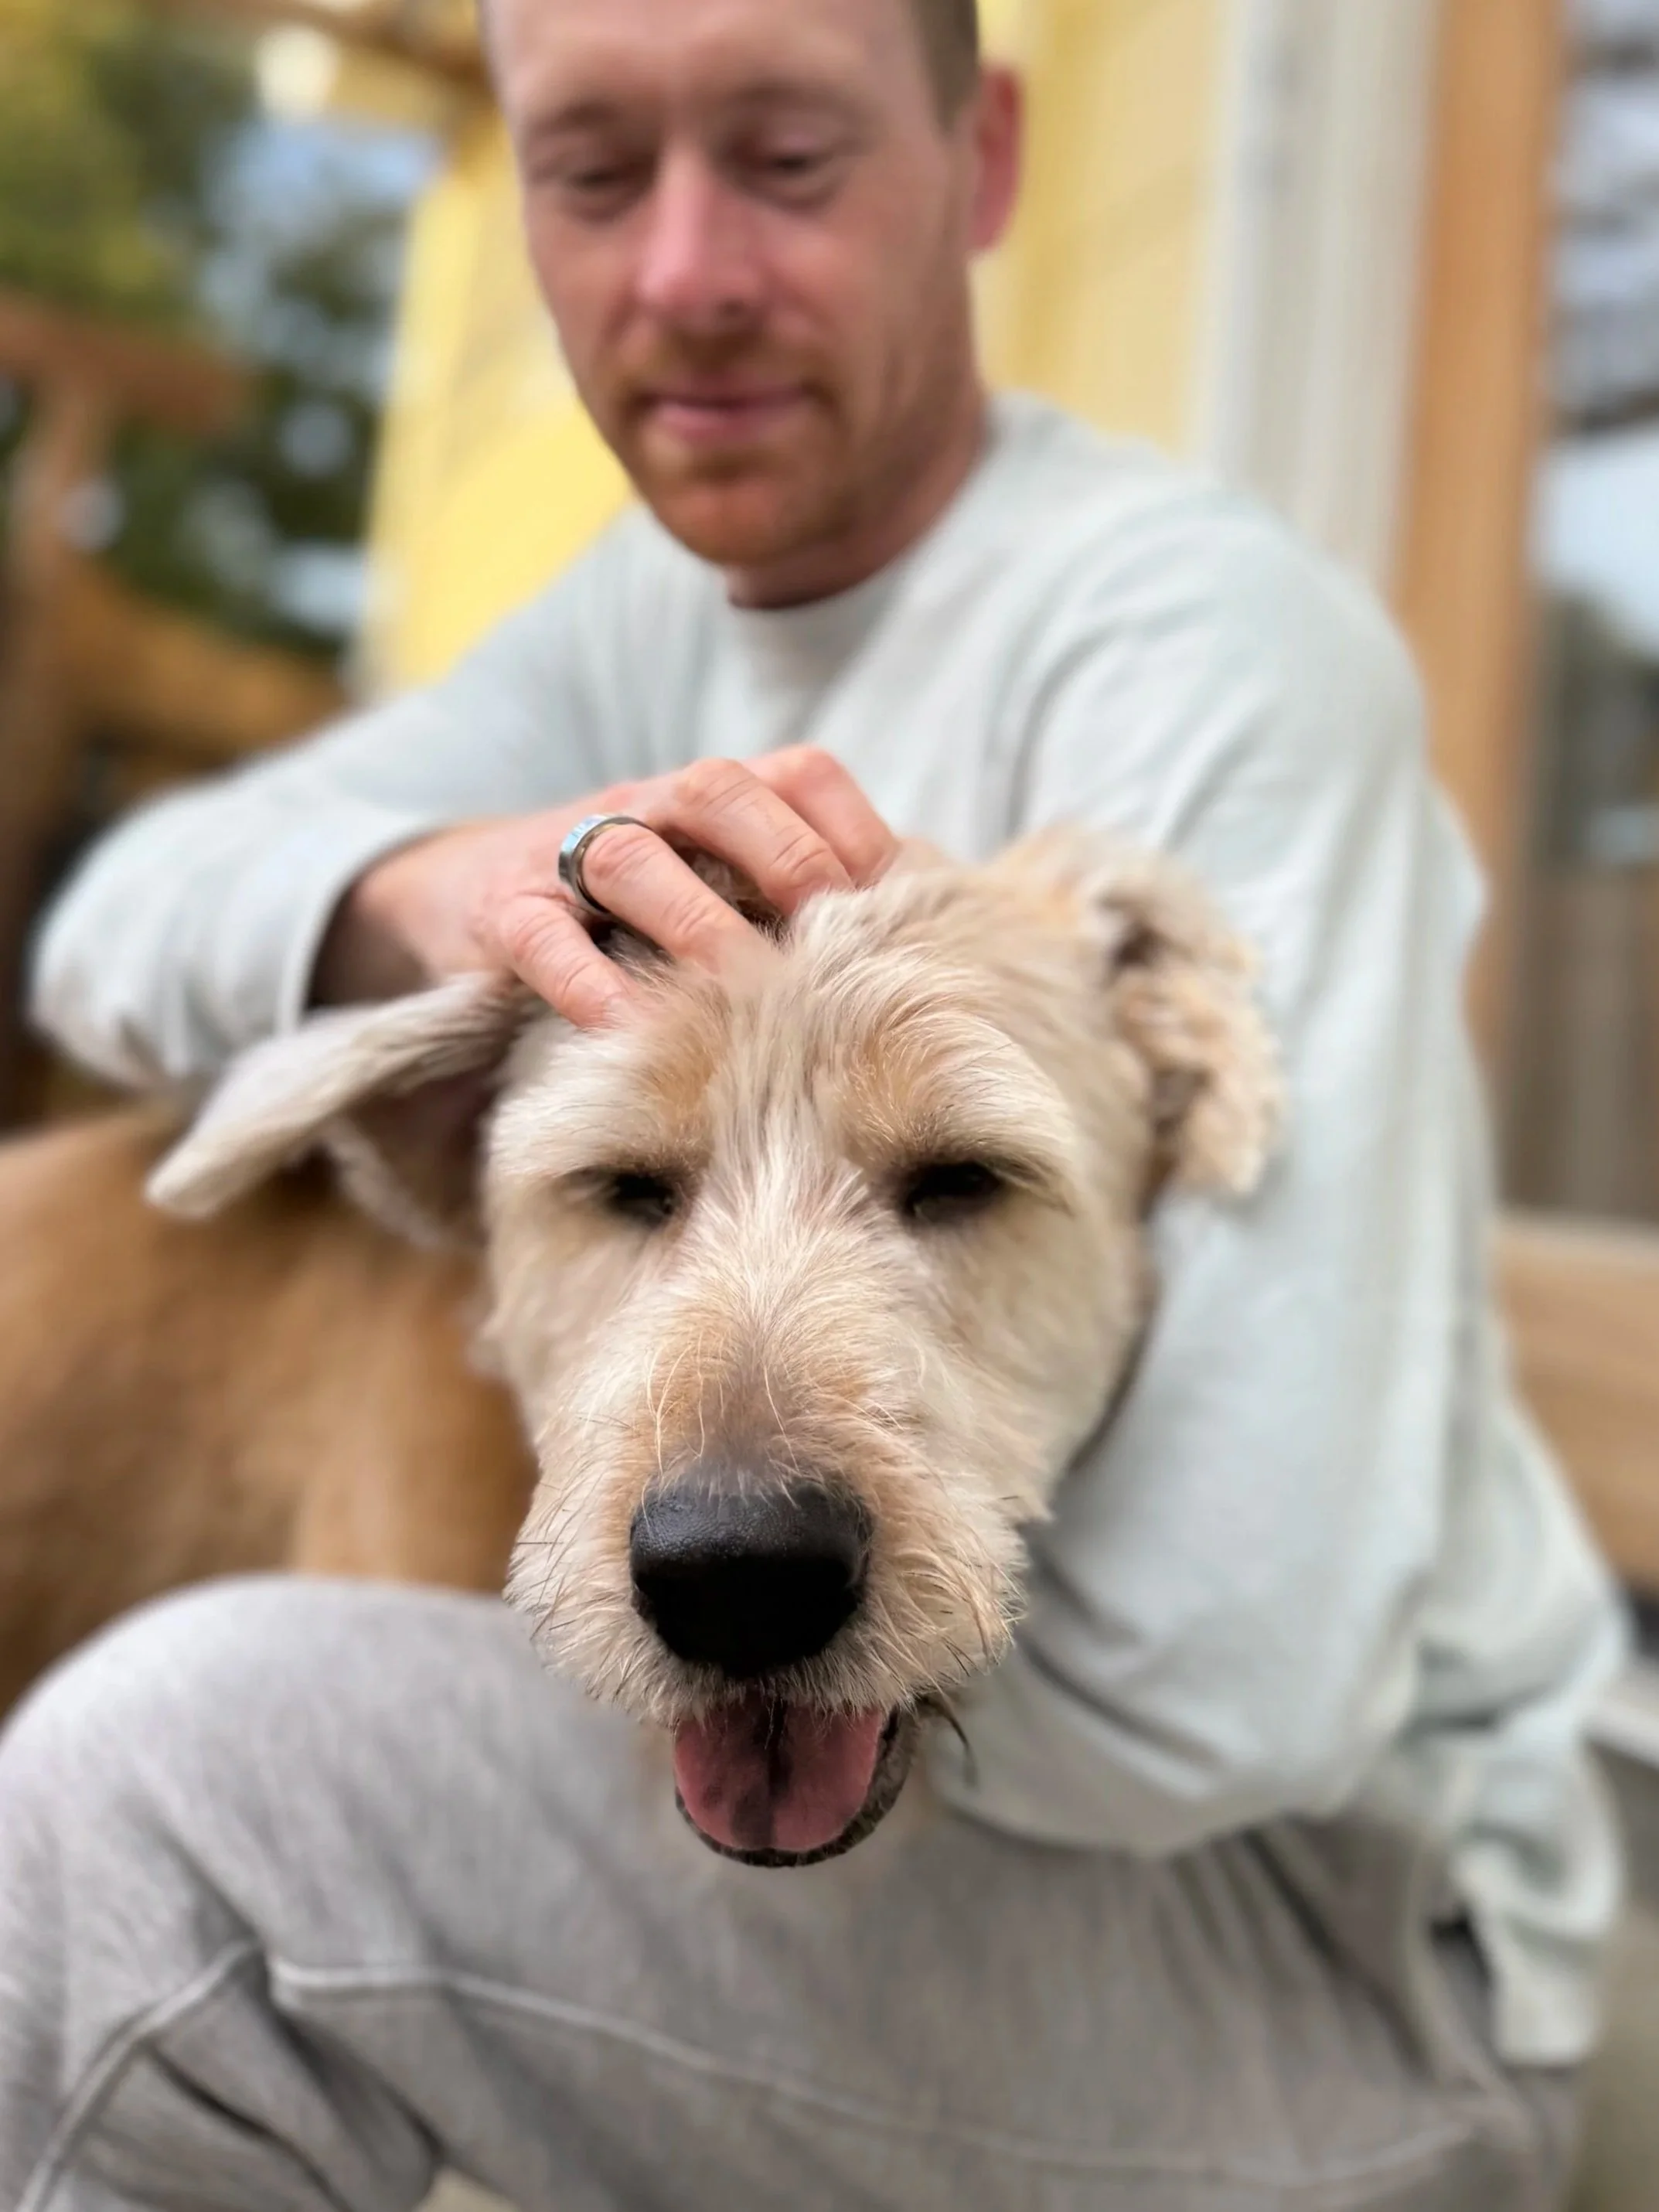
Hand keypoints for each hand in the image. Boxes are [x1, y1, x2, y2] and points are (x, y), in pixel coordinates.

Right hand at [314, 749, 899, 1028]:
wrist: (466, 899)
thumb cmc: (634, 916)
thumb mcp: (717, 891)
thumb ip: (802, 909)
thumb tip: (936, 950)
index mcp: (714, 797)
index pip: (799, 776)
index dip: (856, 830)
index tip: (903, 905)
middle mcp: (645, 807)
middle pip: (718, 792)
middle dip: (786, 856)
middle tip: (835, 934)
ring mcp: (567, 854)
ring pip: (630, 853)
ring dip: (695, 918)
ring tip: (746, 985)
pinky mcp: (502, 914)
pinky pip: (542, 936)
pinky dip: (586, 981)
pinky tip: (631, 1029)